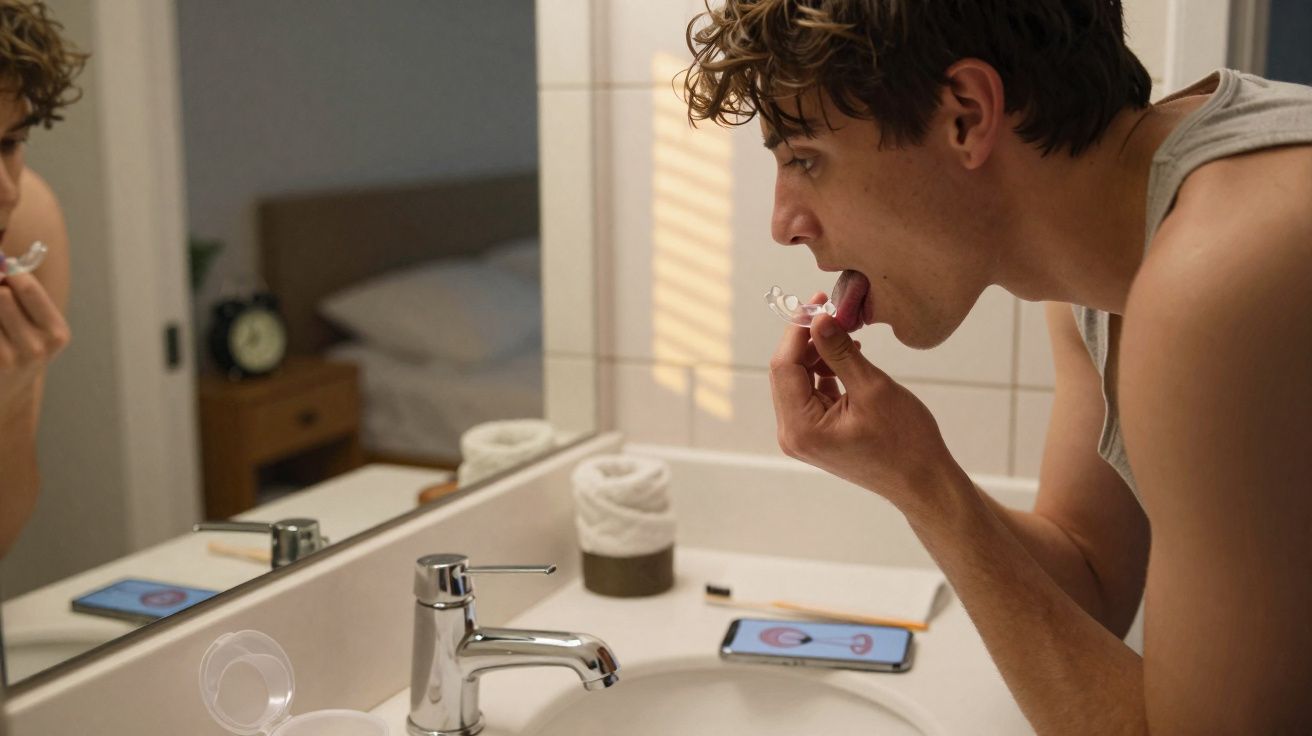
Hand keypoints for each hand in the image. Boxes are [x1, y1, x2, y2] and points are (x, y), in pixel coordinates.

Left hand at [0, 271, 69, 422]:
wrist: (7, 395)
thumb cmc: (20, 350)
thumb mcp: (36, 327)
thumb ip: (24, 294)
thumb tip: (1, 262)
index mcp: (56, 333)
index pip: (26, 287)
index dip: (6, 270)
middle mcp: (37, 348)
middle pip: (1, 295)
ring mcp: (10, 359)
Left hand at [768, 292, 957, 510]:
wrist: (923, 481)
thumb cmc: (905, 443)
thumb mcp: (872, 388)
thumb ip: (840, 352)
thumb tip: (819, 319)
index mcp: (801, 428)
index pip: (784, 367)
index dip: (798, 330)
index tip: (817, 303)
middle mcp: (794, 434)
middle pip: (786, 373)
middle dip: (806, 340)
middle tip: (831, 312)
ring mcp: (804, 436)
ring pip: (798, 381)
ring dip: (818, 355)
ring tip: (847, 336)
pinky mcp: (817, 433)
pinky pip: (812, 393)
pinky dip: (825, 372)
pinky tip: (848, 357)